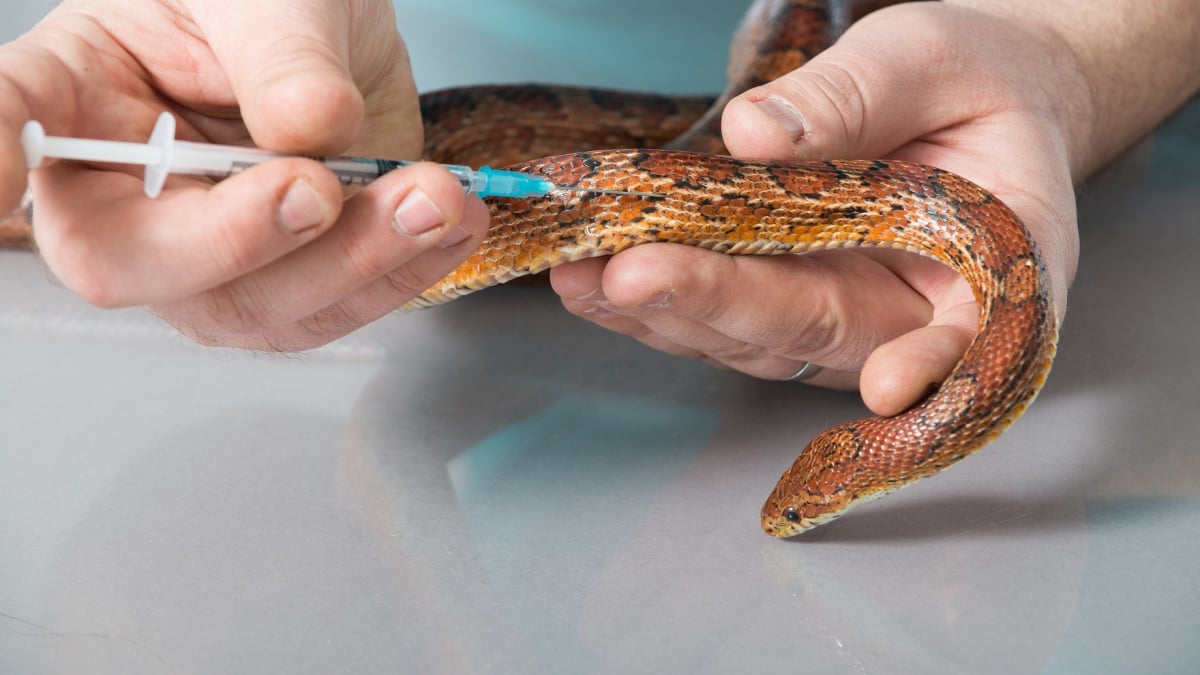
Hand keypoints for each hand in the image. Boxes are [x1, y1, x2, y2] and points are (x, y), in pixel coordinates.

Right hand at [0, 0, 488, 349]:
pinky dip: (406, 272)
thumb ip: (283, 54)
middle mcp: (127, 192)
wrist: (333, 25)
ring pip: (253, 306)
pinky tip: (453, 220)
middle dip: (236, 241)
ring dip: (356, 264)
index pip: (5, 127)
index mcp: (74, 95)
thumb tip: (310, 131)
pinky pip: (337, 308)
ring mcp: (208, 251)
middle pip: (133, 265)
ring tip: (437, 198)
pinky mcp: (292, 278)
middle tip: (317, 186)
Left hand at [550, 2, 1084, 415]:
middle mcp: (914, 312)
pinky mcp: (790, 304)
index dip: (927, 364)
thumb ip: (856, 95)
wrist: (973, 96)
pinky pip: (723, 319)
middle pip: (818, 332)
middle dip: (719, 307)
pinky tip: (595, 281)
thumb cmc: (975, 80)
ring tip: (585, 275)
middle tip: (633, 275)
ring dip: (667, 313)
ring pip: (754, 339)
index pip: (966, 330)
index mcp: (991, 263)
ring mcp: (844, 315)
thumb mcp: (927, 59)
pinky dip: (658, 303)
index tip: (890, 382)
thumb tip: (756, 134)